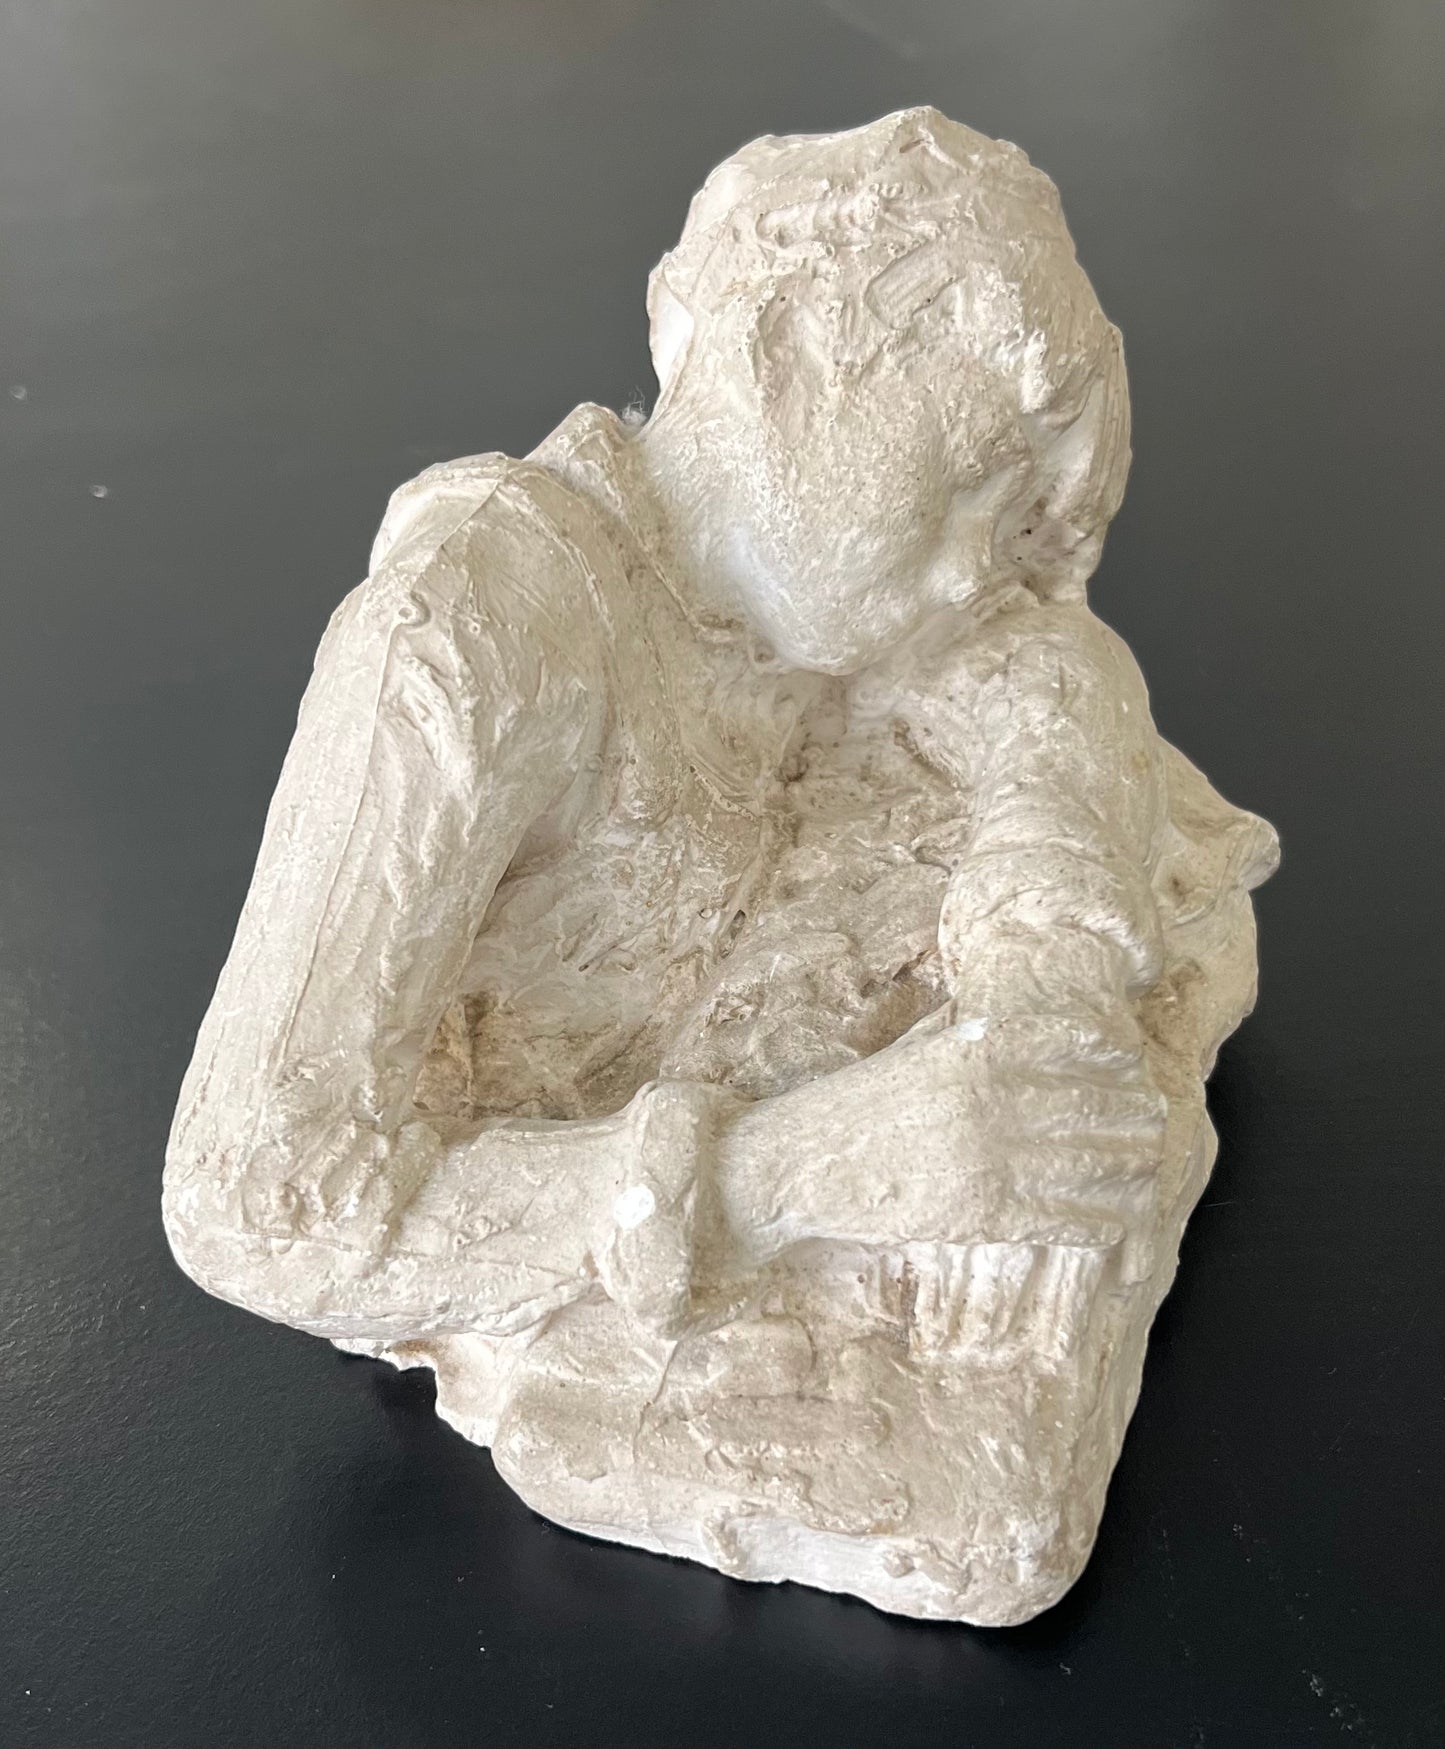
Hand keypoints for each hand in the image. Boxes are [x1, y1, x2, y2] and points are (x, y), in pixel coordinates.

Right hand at [720, 996, 1165, 1261]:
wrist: (796, 1166)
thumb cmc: (851, 1104)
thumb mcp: (909, 1050)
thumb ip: (959, 1029)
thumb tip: (1004, 1008)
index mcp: (972, 1049)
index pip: (1076, 1044)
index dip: (1116, 1058)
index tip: (1131, 1068)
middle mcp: (988, 1099)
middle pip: (1097, 1105)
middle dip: (1134, 1118)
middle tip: (1150, 1125)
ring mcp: (986, 1158)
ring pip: (1092, 1164)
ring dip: (1128, 1170)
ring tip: (1141, 1171)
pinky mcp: (979, 1215)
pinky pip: (1065, 1217)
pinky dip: (1100, 1219)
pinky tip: (1113, 1218)